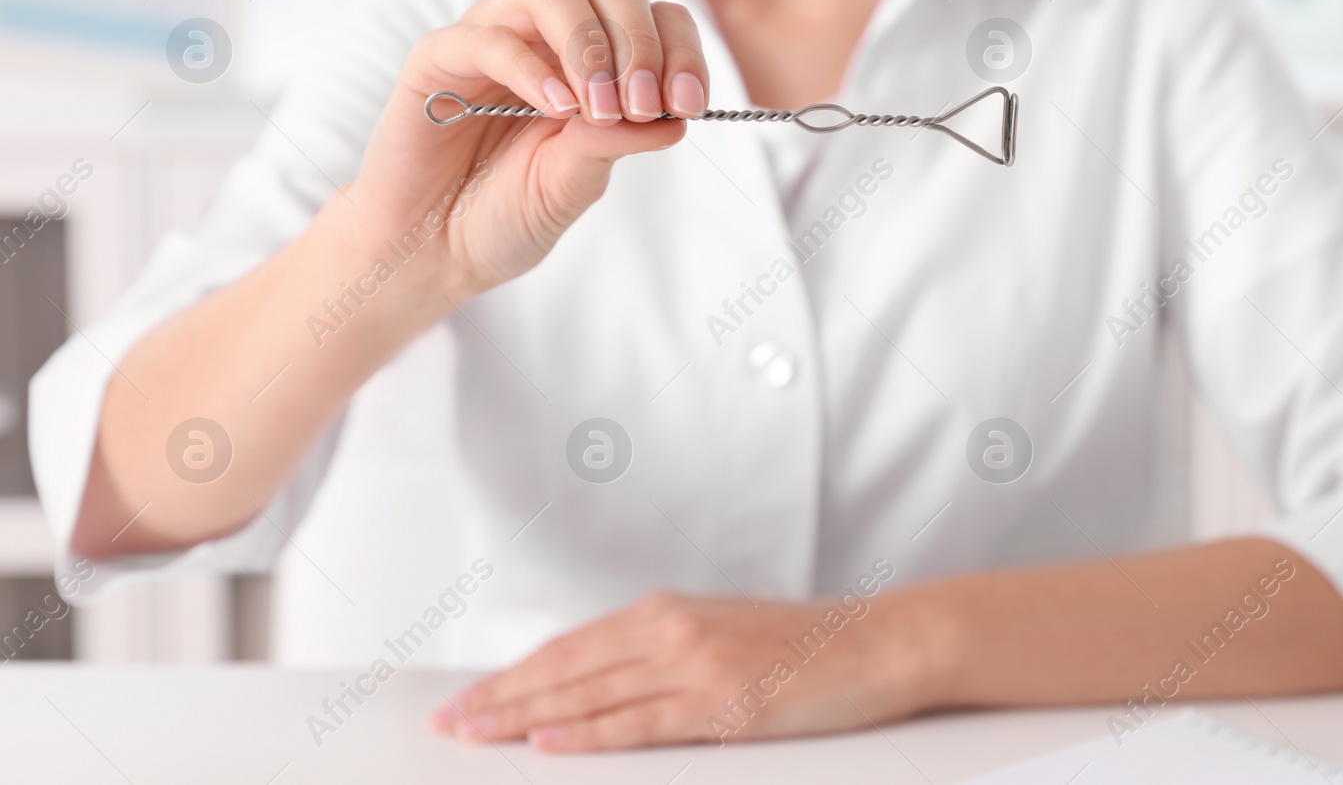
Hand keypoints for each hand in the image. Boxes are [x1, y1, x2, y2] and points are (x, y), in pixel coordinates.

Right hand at [349, 0, 709, 302]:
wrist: (432, 250)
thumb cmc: (506, 213)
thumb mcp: (578, 183)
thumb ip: (618, 144)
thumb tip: (677, 118)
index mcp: (592, 58)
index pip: (653, 18)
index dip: (679, 49)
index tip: (688, 103)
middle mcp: (545, 35)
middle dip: (640, 42)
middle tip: (645, 105)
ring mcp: (492, 37)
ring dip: (589, 46)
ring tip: (600, 108)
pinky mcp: (439, 57)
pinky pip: (489, 37)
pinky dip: (532, 68)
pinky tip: (556, 109)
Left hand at [428, 590, 936, 750]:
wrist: (879, 642)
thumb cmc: (807, 645)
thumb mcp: (723, 635)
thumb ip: (666, 652)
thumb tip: (607, 682)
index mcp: (669, 611)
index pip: (571, 648)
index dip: (515, 676)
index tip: (471, 699)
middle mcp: (672, 629)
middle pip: (566, 668)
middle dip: (500, 698)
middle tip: (449, 723)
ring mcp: (696, 665)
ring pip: (590, 694)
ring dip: (526, 718)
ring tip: (477, 736)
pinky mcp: (722, 703)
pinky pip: (640, 723)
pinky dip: (590, 735)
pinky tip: (552, 745)